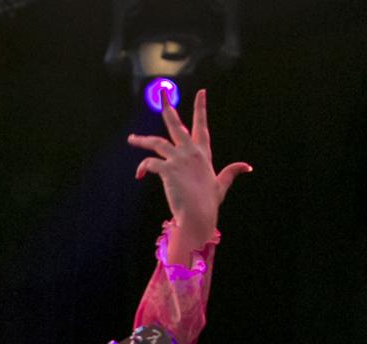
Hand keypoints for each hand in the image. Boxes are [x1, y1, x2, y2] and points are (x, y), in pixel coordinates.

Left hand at [128, 89, 250, 259]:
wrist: (199, 215)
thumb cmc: (209, 203)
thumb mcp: (221, 185)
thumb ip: (231, 172)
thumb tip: (247, 166)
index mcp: (202, 153)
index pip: (201, 125)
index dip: (201, 108)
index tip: (201, 92)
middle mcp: (190, 152)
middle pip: (175, 124)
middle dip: (168, 106)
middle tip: (162, 93)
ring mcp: (178, 159)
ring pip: (156, 142)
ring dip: (142, 140)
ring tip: (132, 139)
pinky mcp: (167, 169)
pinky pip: (149, 162)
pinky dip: (142, 167)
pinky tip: (139, 175)